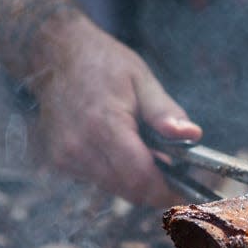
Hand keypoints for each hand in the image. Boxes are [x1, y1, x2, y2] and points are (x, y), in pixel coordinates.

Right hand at [31, 17, 201, 205]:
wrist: (54, 54)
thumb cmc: (103, 64)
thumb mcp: (142, 80)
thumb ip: (166, 113)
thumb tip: (192, 135)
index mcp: (104, 125)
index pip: (140, 178)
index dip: (165, 191)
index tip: (183, 193)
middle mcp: (80, 146)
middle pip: (129, 190)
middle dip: (154, 188)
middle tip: (170, 171)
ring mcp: (66, 156)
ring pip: (114, 188)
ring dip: (135, 180)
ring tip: (144, 152)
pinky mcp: (58, 161)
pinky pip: (97, 180)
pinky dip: (116, 173)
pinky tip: (119, 149)